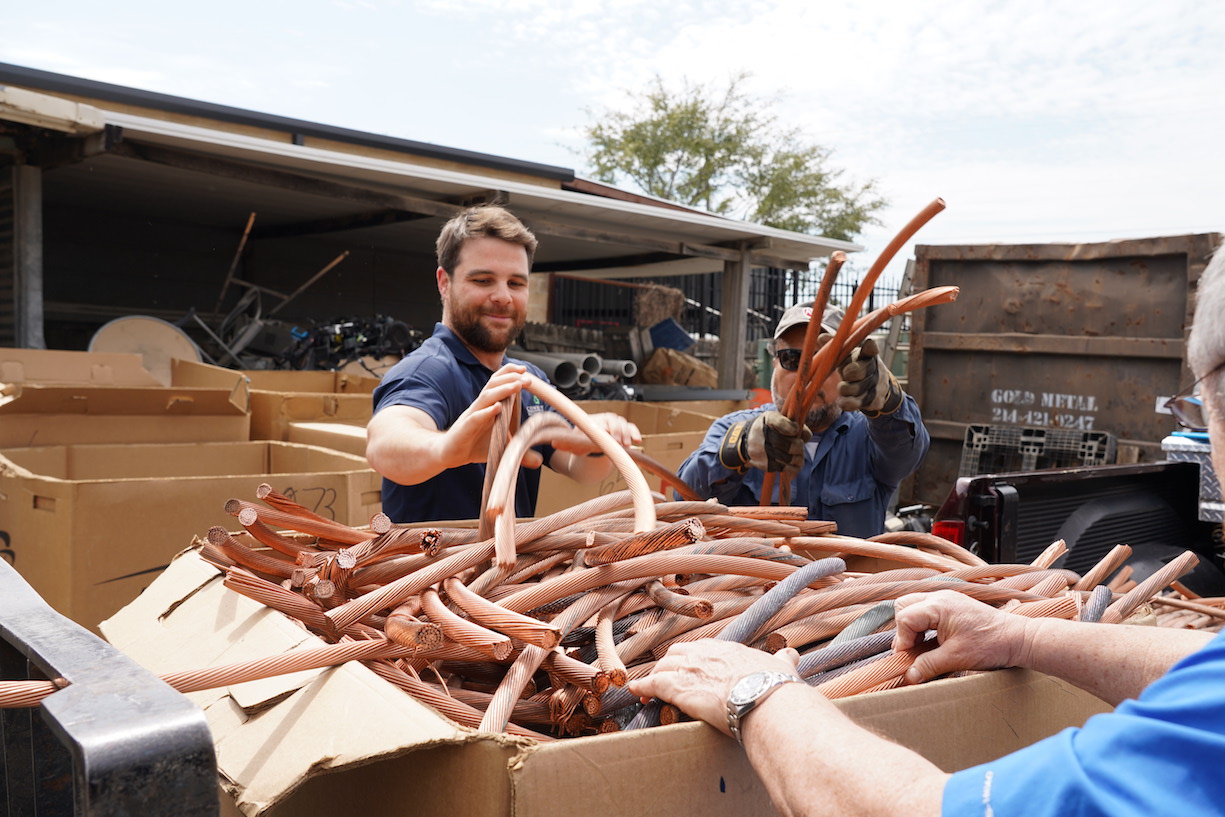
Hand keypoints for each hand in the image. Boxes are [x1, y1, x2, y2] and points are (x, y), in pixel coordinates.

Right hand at [444, 364, 532, 466]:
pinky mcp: (465, 429)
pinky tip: (497, 408)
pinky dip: (486, 412)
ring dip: (502, 390)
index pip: (497, 384)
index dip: (509, 374)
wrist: (450, 454)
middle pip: (493, 386)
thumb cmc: (474, 446)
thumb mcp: (501, 446)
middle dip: (510, 379)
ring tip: (516, 386)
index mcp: (487, 406)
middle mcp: (480, 407)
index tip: (525, 371)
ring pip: (486, 398)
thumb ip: (519, 450)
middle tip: (527, 379)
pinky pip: (475, 417)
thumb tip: (539, 460)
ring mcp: (472, 416)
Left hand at [548, 412, 642, 454]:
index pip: (602, 421)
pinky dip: (635, 433)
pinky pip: (631, 428)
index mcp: (594, 421)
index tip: (610, 437)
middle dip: (618, 431)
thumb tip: (553, 442)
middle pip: (615, 421)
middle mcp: (606, 420)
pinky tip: (638, 441)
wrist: (591, 437)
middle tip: (619, 443)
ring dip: (627, 433)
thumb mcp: (573, 442)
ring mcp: (616, 424)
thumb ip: (565, 443)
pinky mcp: (624, 429)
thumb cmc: (582, 439)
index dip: (607, 428)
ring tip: (627, 445)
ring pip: (624, 424)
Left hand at [627, 639, 801, 736]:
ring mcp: (690, 669)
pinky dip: (642, 687)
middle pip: (678, 653)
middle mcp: (706, 654)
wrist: (765, 699)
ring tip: (649, 690)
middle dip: (671, 664)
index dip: (693, 659)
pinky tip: (635, 692)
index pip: (702, 648)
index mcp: (728, 649)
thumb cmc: (775, 686)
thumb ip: (782, 659)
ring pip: (663, 667)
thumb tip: (790, 654)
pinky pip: (653, 684)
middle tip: (668, 678)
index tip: (690, 667)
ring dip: (655, 678)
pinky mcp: (679, 688)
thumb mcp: (781, 666)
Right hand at [720, 410, 811, 474]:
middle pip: (790, 446)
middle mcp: (763, 435)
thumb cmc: (767, 428)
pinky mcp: (764, 464)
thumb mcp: (776, 418)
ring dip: (799, 458)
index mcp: (768, 419)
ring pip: (789, 459)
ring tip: (798, 455)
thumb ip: (793, 423)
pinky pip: (785, 468)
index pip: (782, 423)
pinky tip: (794, 462)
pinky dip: (793, 466)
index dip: (793, 428)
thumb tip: (807, 436)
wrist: (745, 441)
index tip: (795, 429)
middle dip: (799, 446)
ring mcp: (762, 452)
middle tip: (799, 445)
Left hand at [837, 338, 903, 416]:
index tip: (868, 344)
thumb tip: (820, 337)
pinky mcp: (873, 400)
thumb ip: (836, 346)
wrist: (876, 387)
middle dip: (853, 371)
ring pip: (857, 388)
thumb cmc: (856, 365)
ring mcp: (874, 385)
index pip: (871, 349)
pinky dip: (848, 403)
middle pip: (862, 370)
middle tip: (846, 373)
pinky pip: (858, 403)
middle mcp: (873, 369)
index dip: (869, 347)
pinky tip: (842, 402)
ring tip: (842, 387)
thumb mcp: (848, 354)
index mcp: (866, 354)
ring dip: (846, 388)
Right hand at [893, 591, 1030, 683]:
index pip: (904, 618)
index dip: (903, 640)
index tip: (910, 657)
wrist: (1018, 639)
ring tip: (922, 646)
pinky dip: (925, 624)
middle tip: (912, 649)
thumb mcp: (955, 658)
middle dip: (903, 629)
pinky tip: (933, 641)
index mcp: (938, 605)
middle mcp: (940, 596)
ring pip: (915, 606)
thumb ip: (928, 665)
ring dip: (914, 626)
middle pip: (904, 605)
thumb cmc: (990, 645)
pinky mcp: (954, 605)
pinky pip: (928, 609)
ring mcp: (948, 598)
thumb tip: (908, 676)